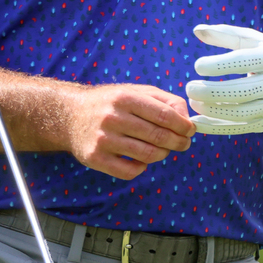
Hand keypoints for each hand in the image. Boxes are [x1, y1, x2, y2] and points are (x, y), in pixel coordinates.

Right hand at [64, 84, 194, 179]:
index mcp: (125, 98)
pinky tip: (141, 159)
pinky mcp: (95, 158)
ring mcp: (103, 139)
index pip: (164, 115)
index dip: (183, 125)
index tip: (191, 130)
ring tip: (164, 150)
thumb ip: (163, 100)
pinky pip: (129, 171)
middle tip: (183, 143)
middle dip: (178, 142)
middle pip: (158, 136)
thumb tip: (187, 116)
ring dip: (162, 155)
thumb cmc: (110, 103)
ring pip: (147, 155)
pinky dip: (142, 168)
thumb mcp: (135, 91)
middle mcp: (113, 117)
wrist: (71, 115)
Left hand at [185, 24, 262, 168]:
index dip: (219, 66)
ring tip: (192, 102)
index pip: (243, 62)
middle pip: (240, 92)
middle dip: (211, 92)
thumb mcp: (257, 41)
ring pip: (239, 113)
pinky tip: (198, 122)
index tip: (198, 66)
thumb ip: (226, 35)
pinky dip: (217, 128)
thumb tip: (196, 30)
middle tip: (190, 87)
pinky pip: (240, 128)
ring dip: (212, 110)